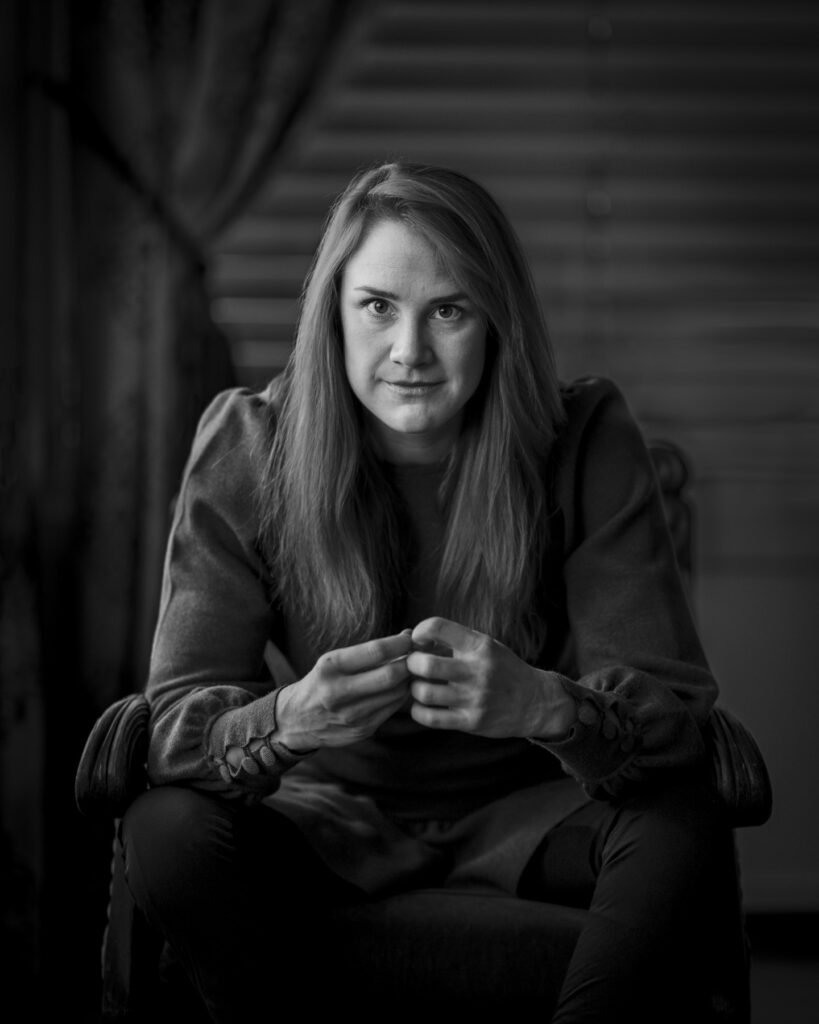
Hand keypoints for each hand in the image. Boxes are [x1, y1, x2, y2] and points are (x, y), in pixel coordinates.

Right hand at [274, 630, 412, 750]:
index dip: (401, 643)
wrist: (295, 721)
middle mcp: (339, 692)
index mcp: (330, 667)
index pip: (376, 651)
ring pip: (396, 694)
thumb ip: (367, 652)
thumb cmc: (321, 682)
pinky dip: (401, 696)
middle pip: (391, 675)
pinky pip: (392, 709)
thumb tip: (406, 636)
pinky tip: (401, 688)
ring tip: (413, 670)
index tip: (411, 638)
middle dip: (410, 663)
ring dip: (409, 680)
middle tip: (419, 655)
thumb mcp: (332, 661)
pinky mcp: (361, 731)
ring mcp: (351, 715)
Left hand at [406, 617, 575, 739]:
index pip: (438, 627)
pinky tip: (423, 706)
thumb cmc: (504, 669)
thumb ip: (456, 641)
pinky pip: (431, 718)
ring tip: (420, 686)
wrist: (535, 702)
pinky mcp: (471, 722)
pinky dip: (418, 711)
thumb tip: (414, 638)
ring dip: (414, 689)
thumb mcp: (487, 646)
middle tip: (414, 666)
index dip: (421, 631)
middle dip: (411, 663)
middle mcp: (477, 671)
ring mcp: (474, 698)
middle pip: (425, 664)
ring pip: (424, 692)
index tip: (418, 640)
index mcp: (479, 646)